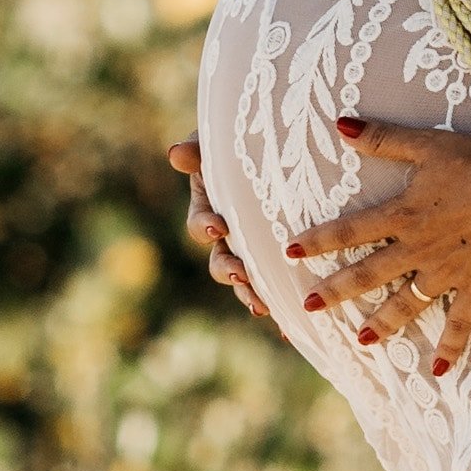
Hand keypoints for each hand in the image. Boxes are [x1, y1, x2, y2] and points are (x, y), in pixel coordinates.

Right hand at [164, 137, 275, 324]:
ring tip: (261, 306)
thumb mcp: (222, 140)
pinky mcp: (283, 263)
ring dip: (250, 294)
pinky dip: (283, 310)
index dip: (205, 228)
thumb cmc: (249, 139)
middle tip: (240, 272)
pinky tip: (293, 330)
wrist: (291, 146)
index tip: (219, 227)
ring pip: (247, 282)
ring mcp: (255, 253)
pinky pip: (280, 291)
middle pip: (220, 263)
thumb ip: (201, 147)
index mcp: (211, 209)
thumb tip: (177, 154)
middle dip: (228, 271)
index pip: (200, 226)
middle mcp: (230, 237)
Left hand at [279, 113, 470, 373]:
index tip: (291, 254)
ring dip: (383, 323)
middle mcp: (416, 249)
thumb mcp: (425, 145)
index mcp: (401, 215)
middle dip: (336, 292)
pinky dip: (449, 348)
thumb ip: (382, 138)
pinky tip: (437, 372)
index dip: (318, 242)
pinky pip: (459, 323)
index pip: (349, 231)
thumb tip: (340, 125)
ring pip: (406, 304)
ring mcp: (445, 272)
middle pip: (368, 275)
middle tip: (309, 308)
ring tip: (363, 340)